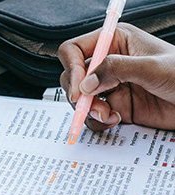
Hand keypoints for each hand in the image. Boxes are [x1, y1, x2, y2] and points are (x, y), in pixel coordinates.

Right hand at [58, 23, 174, 130]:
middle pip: (72, 76)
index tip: (79, 89)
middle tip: (93, 106)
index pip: (75, 50)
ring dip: (89, 110)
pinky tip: (116, 119)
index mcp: (116, 42)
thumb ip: (116, 70)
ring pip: (79, 99)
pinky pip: (92, 116)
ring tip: (108, 115)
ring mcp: (110, 86)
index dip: (72, 69)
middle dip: (79, 94)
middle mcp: (108, 63)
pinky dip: (98, 121)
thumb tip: (86, 83)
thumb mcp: (152, 68)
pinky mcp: (115, 106)